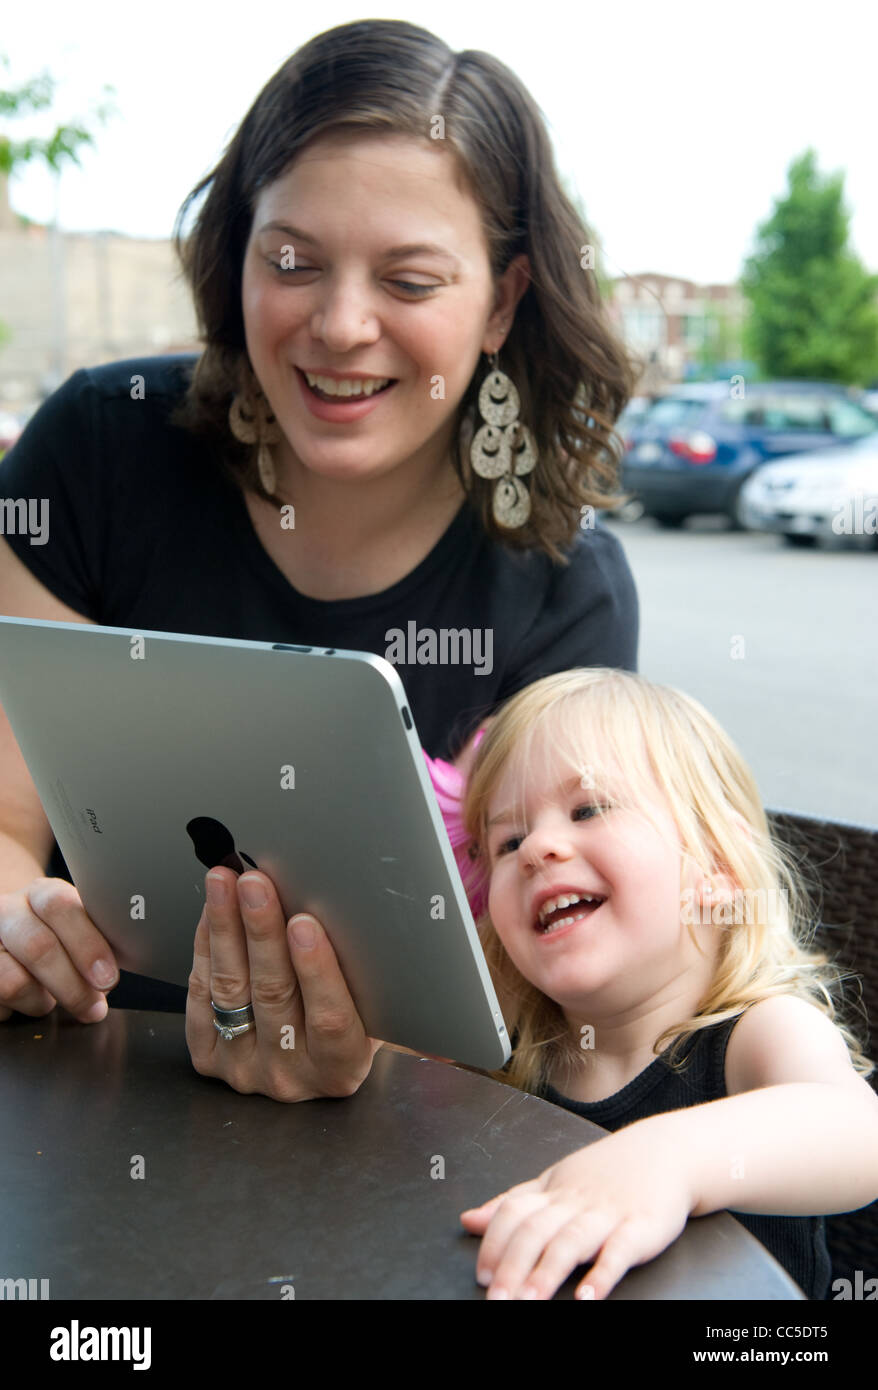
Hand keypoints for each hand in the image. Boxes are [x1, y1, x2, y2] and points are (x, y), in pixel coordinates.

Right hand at [0, 877, 117, 1023]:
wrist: (10, 932)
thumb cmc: (58, 934)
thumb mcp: (80, 926)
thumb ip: (100, 938)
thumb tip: (124, 967)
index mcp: (42, 893)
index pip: (62, 907)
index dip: (87, 945)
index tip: (108, 977)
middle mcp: (8, 911)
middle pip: (38, 947)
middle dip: (73, 986)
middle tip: (94, 1007)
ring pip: (13, 981)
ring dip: (43, 1001)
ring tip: (54, 1000)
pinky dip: (19, 1010)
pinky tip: (31, 1000)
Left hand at [186, 867, 381, 1101]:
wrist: (310, 1062)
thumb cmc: (350, 1021)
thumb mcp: (373, 1010)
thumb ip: (366, 979)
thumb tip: (365, 919)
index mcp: (340, 1068)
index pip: (330, 1020)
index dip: (317, 971)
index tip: (305, 924)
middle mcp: (290, 1075)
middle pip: (272, 995)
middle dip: (261, 931)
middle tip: (255, 884)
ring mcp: (244, 1067)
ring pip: (231, 990)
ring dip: (226, 929)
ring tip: (225, 884)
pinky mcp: (209, 1055)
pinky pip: (201, 995)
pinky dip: (206, 946)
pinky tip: (212, 911)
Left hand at [460, 1124, 693, 1299]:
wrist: (667, 1152)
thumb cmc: (606, 1173)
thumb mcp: (554, 1182)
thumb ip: (513, 1203)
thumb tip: (468, 1220)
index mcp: (553, 1192)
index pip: (514, 1213)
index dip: (494, 1243)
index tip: (482, 1275)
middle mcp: (576, 1202)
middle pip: (536, 1231)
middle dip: (513, 1267)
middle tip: (497, 1300)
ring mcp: (608, 1214)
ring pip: (571, 1241)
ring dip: (548, 1273)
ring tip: (530, 1302)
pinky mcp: (641, 1227)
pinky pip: (620, 1250)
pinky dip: (603, 1273)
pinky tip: (588, 1297)